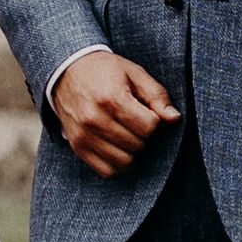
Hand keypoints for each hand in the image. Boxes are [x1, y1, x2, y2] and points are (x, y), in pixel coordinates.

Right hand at [53, 49, 180, 176]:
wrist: (66, 70)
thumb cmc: (105, 71)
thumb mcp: (134, 73)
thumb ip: (156, 96)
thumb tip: (174, 119)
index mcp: (112, 98)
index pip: (149, 126)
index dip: (153, 119)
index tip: (144, 110)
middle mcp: (95, 119)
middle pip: (138, 144)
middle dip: (142, 134)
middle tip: (133, 120)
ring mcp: (84, 135)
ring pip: (124, 161)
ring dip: (131, 150)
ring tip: (125, 133)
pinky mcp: (78, 146)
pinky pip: (106, 170)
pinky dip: (116, 163)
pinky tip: (116, 146)